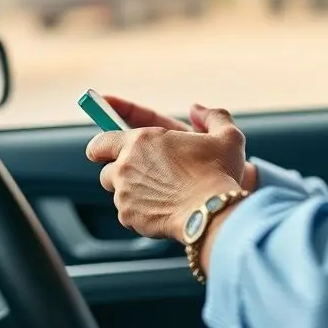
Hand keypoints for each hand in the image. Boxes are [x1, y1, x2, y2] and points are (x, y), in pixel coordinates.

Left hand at [85, 108, 246, 240]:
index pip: (101, 141)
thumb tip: (198, 110)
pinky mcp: (129, 217)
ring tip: (160, 193)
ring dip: (132, 192)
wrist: (213, 212)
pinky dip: (141, 211)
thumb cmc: (218, 172)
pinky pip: (128, 214)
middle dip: (120, 171)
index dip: (102, 146)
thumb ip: (212, 116)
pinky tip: (163, 209)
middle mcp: (126, 166)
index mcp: (141, 140)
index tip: (105, 150)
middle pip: (107, 169)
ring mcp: (124, 194)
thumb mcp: (226, 135)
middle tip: (144, 174)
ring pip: (117, 193)